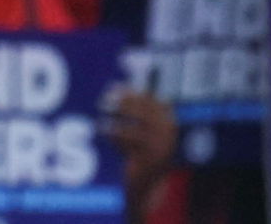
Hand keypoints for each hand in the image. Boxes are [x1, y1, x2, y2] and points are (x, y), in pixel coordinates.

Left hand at [102, 87, 177, 216]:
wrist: (146, 185)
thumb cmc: (141, 153)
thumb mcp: (142, 130)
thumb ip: (135, 109)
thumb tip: (116, 85)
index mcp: (170, 124)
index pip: (152, 101)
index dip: (132, 93)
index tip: (114, 87)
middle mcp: (168, 137)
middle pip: (143, 113)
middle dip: (122, 104)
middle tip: (104, 102)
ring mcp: (160, 150)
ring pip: (134, 129)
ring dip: (115, 122)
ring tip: (101, 119)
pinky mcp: (147, 163)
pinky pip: (127, 143)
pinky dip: (113, 135)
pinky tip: (103, 131)